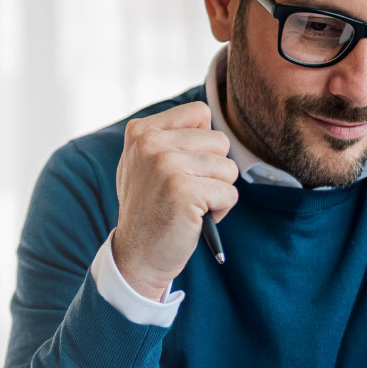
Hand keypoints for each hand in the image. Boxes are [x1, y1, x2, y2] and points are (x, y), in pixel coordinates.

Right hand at [112, 101, 238, 299]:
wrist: (137, 254)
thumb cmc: (150, 207)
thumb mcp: (145, 162)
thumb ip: (169, 136)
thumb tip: (205, 115)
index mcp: (141, 131)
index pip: (199, 113)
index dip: (202, 143)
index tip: (181, 167)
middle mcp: (150, 143)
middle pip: (220, 141)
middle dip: (214, 170)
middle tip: (186, 191)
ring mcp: (165, 165)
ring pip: (228, 168)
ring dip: (218, 191)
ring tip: (191, 205)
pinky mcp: (183, 191)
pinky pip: (230, 193)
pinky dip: (220, 210)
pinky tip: (194, 218)